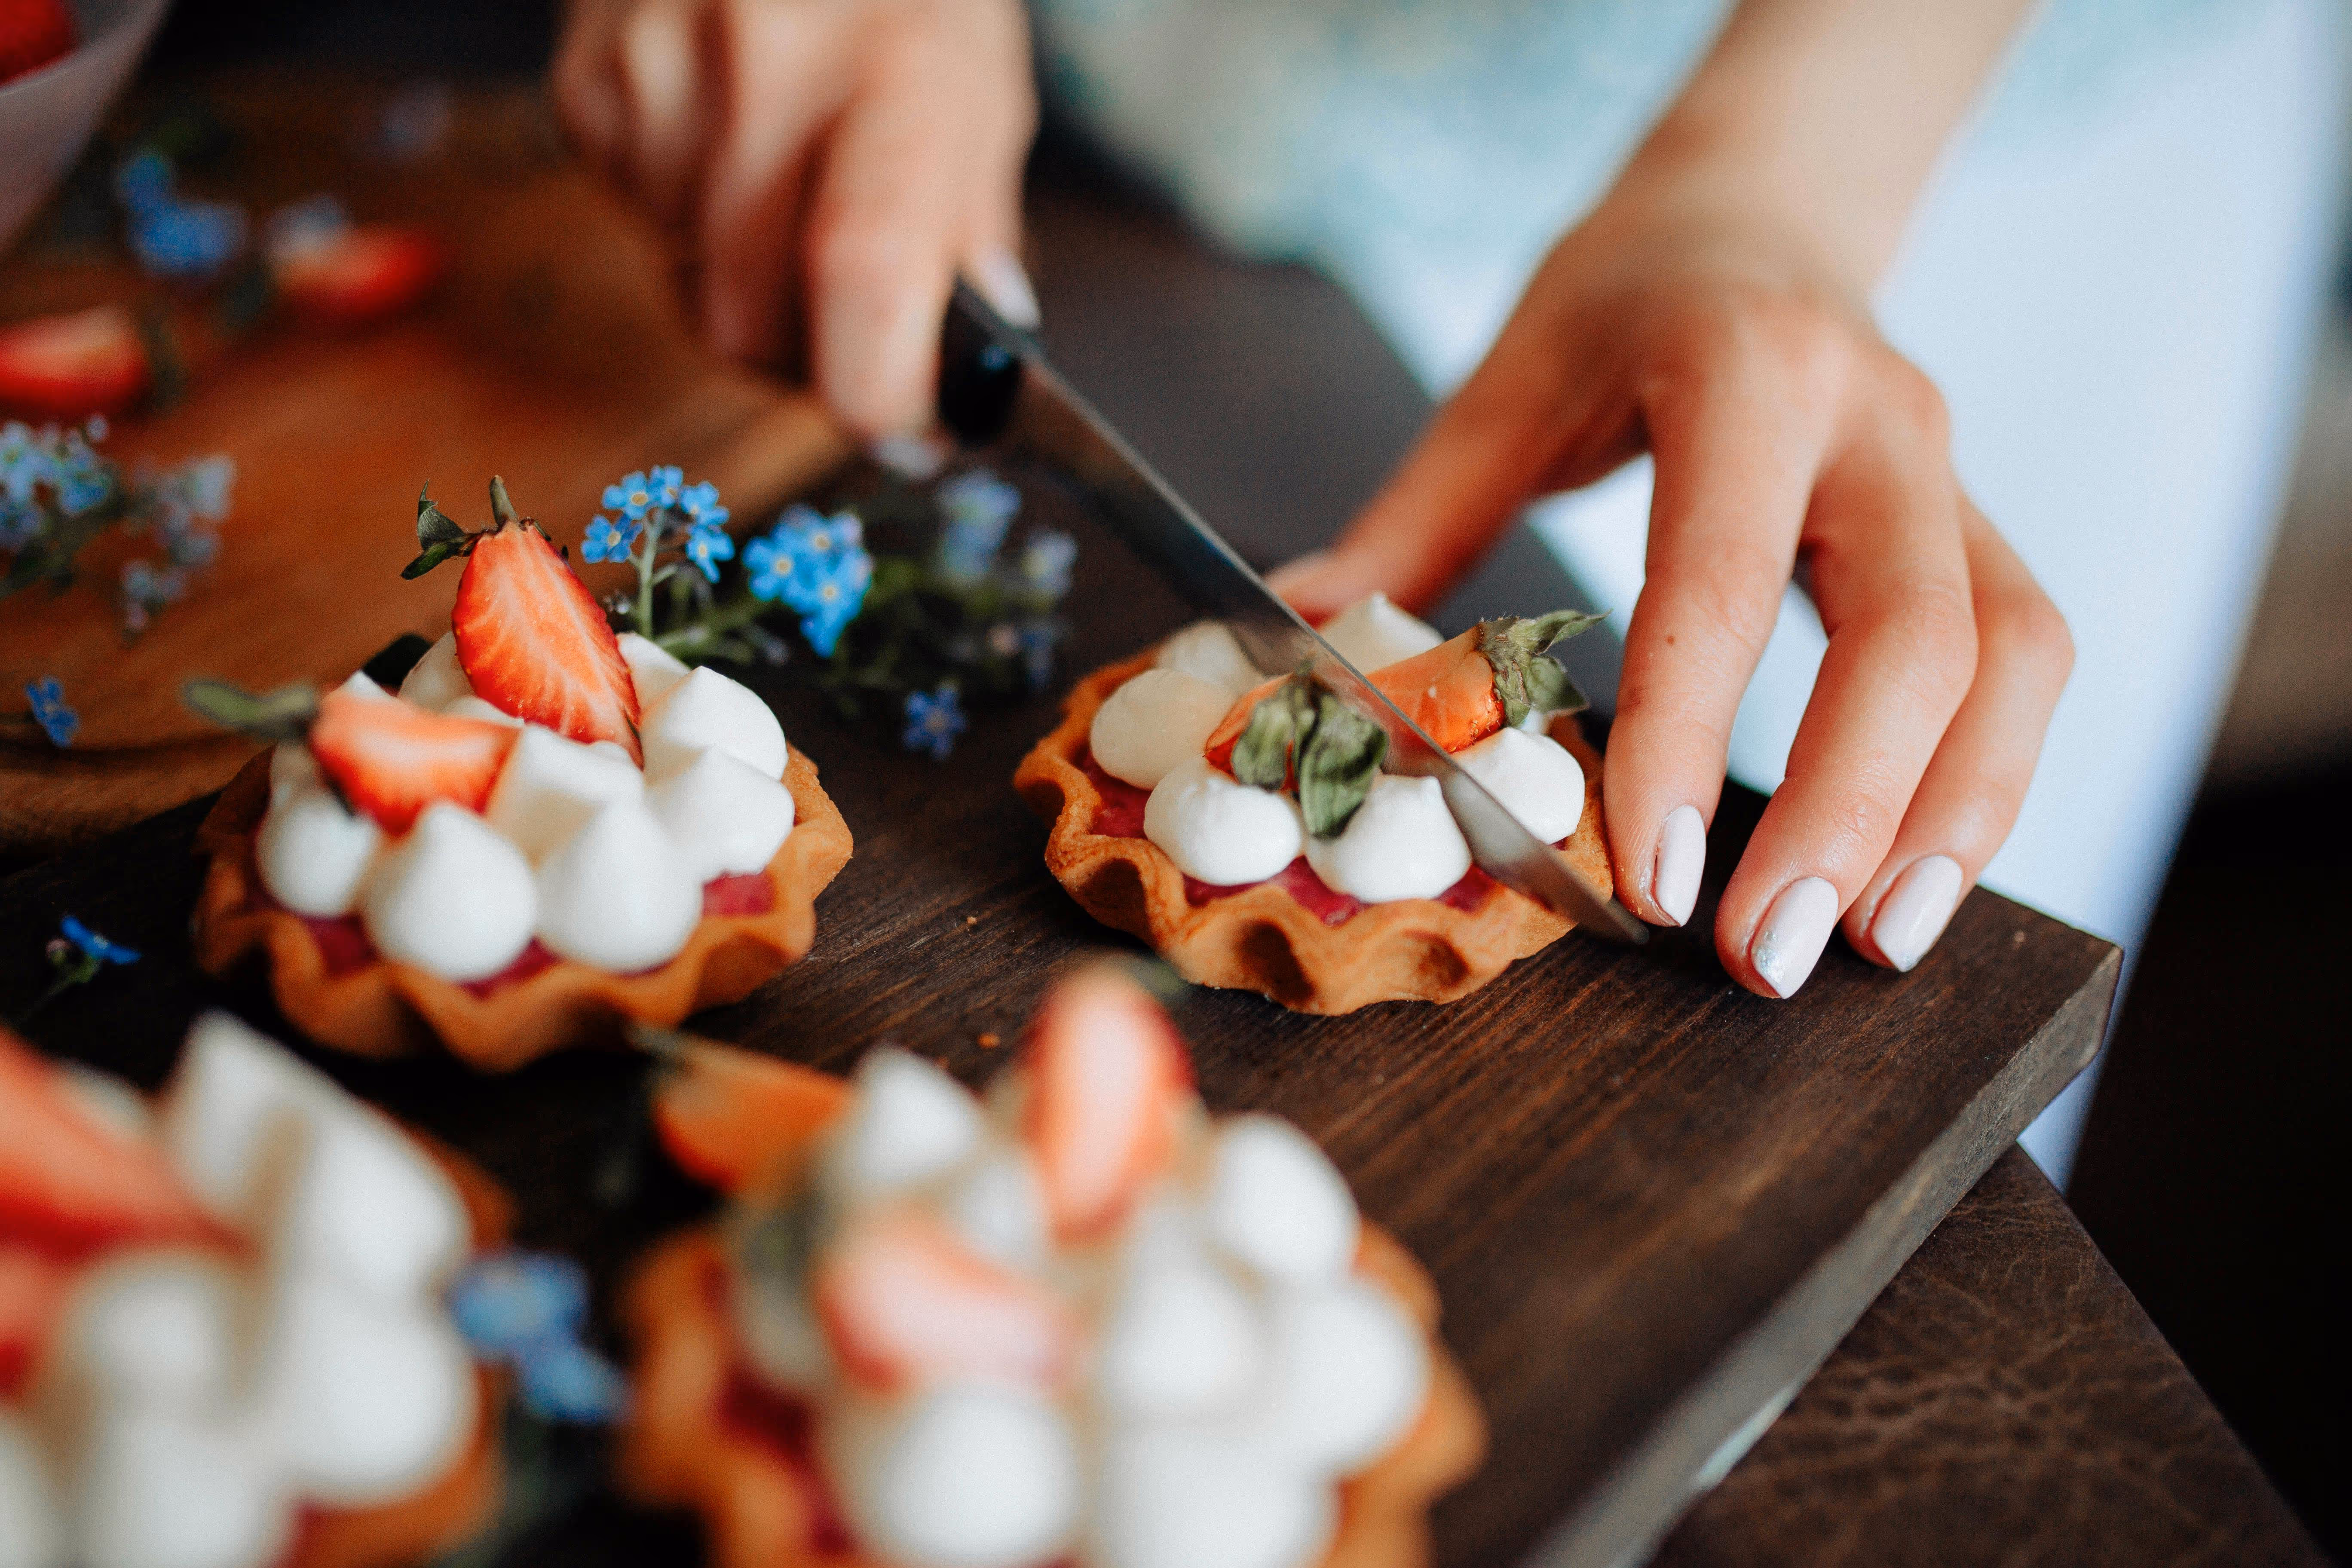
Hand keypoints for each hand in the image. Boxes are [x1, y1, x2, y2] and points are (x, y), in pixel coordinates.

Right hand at [552, 0, 1038, 448]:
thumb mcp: (978, 92)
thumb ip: (972, 239)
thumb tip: (965, 383)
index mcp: (892, 68)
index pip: (862, 276)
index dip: (879, 390)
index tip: (910, 427)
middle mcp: (761, 65)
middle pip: (746, 323)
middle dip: (808, 357)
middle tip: (856, 318)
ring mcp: (655, 73)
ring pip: (688, 291)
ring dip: (749, 289)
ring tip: (793, 198)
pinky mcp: (589, 86)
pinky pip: (640, 226)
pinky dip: (692, 226)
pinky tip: (732, 149)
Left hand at [1271, 169, 2071, 997]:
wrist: (1759, 209)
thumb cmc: (1625, 296)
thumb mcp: (1507, 384)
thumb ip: (1414, 523)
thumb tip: (1296, 633)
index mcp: (1746, 375)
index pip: (1725, 581)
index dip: (1691, 735)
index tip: (1659, 875)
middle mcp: (1879, 421)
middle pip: (1917, 635)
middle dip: (1852, 813)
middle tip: (1771, 956)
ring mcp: (1950, 473)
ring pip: (2010, 656)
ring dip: (1953, 818)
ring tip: (1873, 946)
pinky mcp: (1977, 524)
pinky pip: (2023, 660)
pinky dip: (1983, 780)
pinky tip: (1913, 879)